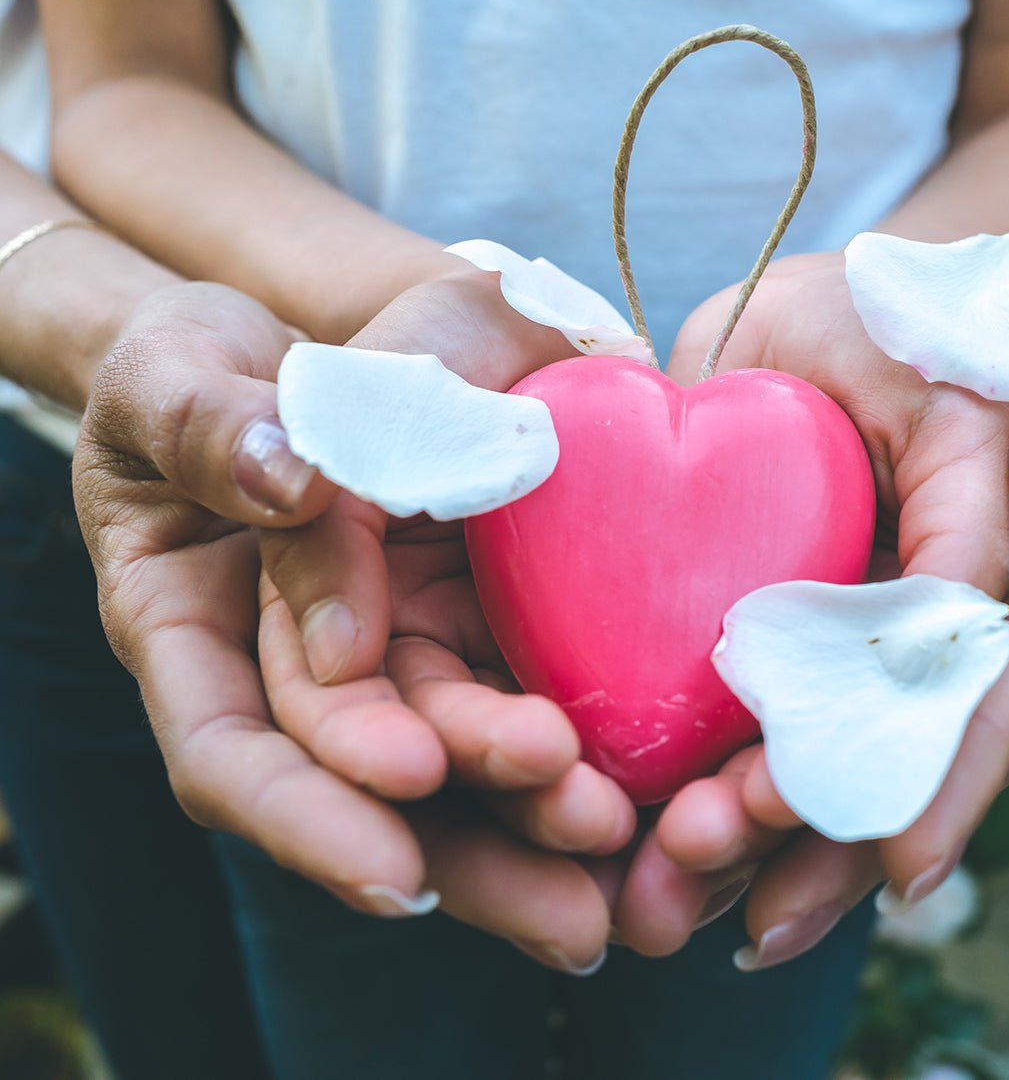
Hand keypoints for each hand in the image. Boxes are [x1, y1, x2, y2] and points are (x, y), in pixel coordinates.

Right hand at [75, 278, 623, 971]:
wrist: (297, 340)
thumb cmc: (198, 361)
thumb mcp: (174, 372)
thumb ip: (213, 425)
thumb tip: (295, 486)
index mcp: (190, 636)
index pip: (236, 755)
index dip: (314, 804)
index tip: (406, 814)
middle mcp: (297, 673)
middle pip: (372, 792)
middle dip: (469, 836)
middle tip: (576, 854)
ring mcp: (390, 652)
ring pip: (459, 764)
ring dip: (537, 811)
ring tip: (627, 835)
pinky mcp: (465, 619)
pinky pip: (515, 687)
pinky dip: (576, 733)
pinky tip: (648, 772)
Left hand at [617, 248, 1008, 966]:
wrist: (998, 309)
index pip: (996, 672)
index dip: (945, 763)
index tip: (884, 855)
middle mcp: (993, 617)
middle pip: (923, 753)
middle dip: (838, 836)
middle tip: (739, 911)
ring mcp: (924, 621)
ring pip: (866, 745)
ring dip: (782, 830)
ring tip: (679, 894)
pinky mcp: (861, 605)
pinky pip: (817, 693)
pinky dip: (760, 761)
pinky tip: (685, 823)